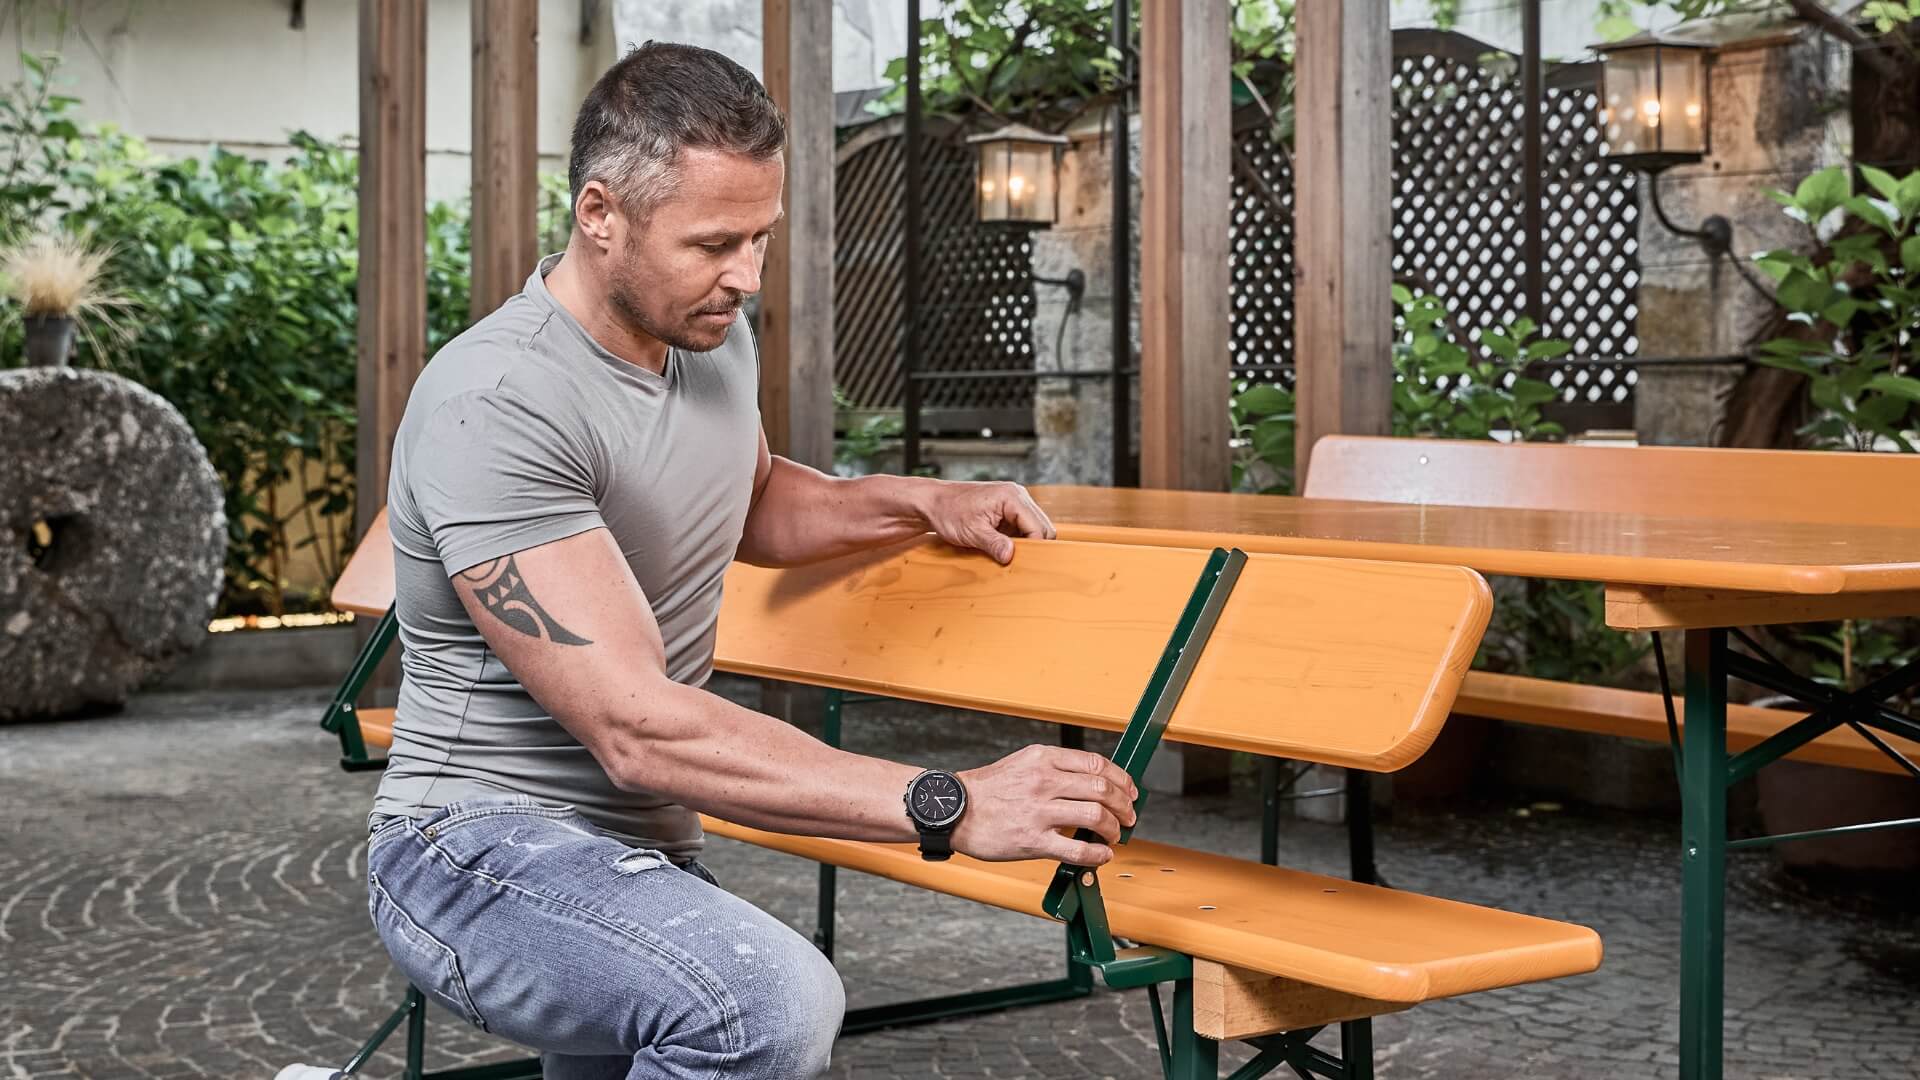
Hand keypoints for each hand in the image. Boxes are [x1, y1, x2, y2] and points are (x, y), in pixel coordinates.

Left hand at [919, 480, 1056, 564]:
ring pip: (1035, 527)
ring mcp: (1013, 501)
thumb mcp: (972, 532)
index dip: (1034, 547)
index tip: (1024, 563)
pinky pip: (1023, 526)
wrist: (932, 502)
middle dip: (1033, 545)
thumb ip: (994, 543)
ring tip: (1007, 553)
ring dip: (1025, 542)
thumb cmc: (949, 511)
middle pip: (1043, 526)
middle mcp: (1017, 495)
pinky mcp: (1008, 508)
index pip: (1038, 527)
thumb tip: (1010, 556)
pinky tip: (1003, 546)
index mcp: (1011, 497)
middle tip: (1018, 561)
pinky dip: (1018, 538)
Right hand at [951, 745, 1138, 865]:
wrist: (953, 810)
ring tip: (1115, 836)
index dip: (1121, 779)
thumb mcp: (1021, 763)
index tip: (1129, 790)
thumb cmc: (986, 790)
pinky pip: (1077, 849)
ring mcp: (1039, 812)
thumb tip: (1091, 781)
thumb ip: (1055, 769)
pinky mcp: (1033, 840)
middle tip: (1129, 816)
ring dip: (1114, 829)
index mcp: (1043, 759)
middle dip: (1124, 805)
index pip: (1097, 764)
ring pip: (1095, 817)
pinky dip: (1098, 854)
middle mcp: (1043, 782)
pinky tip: (1102, 855)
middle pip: (1102, 789)